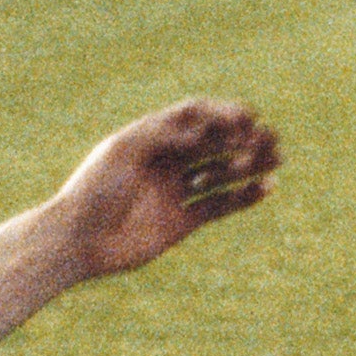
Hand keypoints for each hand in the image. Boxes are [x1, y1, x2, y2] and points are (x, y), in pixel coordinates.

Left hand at [55, 99, 279, 280]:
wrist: (78, 241)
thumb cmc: (94, 189)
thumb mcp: (124, 151)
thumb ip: (163, 135)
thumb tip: (204, 132)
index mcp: (151, 137)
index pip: (196, 117)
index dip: (223, 114)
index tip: (248, 117)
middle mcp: (167, 162)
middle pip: (213, 143)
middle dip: (243, 138)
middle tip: (271, 137)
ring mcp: (175, 192)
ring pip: (220, 174)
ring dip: (249, 165)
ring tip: (277, 159)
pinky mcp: (182, 223)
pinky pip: (219, 206)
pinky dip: (242, 197)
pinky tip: (265, 188)